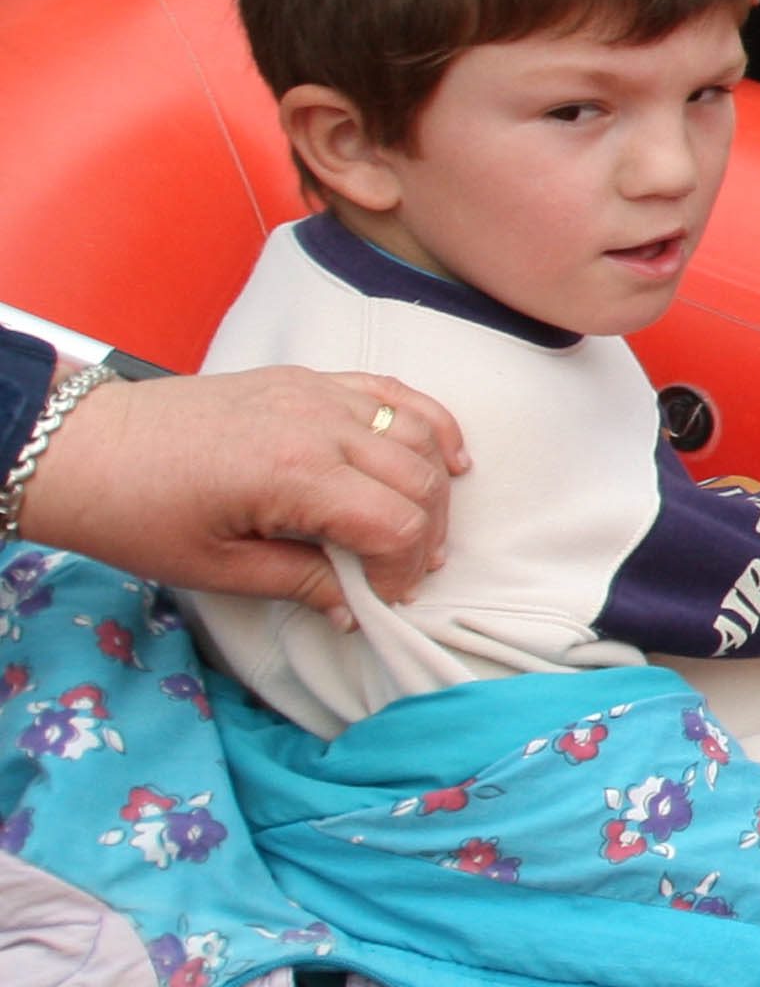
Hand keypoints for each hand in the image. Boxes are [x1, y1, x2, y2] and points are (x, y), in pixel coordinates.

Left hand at [22, 366, 468, 612]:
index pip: (394, 524)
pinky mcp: (308, 380)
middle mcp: (316, 424)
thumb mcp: (214, 568)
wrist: (86, 446)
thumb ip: (298, 582)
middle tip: (405, 574)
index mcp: (291, 475)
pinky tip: (446, 455)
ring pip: (417, 433)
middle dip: (426, 536)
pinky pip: (392, 392)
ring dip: (435, 484)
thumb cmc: (137, 512)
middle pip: (418, 480)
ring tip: (427, 526)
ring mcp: (315, 393)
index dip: (402, 571)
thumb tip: (353, 606)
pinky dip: (430, 422)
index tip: (383, 600)